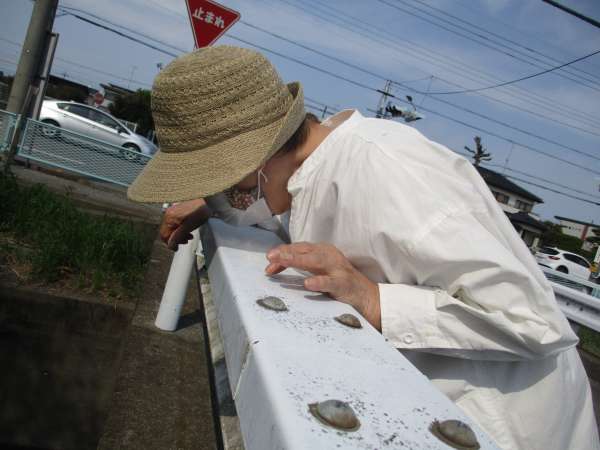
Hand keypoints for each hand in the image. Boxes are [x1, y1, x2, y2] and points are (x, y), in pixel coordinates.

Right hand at [160, 199, 210, 250]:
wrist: (207, 199)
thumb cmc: (199, 211)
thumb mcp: (188, 227)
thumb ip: (178, 236)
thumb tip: (170, 245)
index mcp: (169, 218)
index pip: (164, 235)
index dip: (170, 244)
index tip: (176, 248)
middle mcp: (169, 213)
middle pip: (168, 231)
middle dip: (176, 239)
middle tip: (186, 241)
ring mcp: (173, 211)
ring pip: (172, 227)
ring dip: (180, 234)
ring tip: (189, 235)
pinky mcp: (178, 209)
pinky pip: (176, 222)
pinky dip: (181, 227)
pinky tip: (189, 229)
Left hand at [266, 242, 380, 329]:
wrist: (365, 295)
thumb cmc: (337, 280)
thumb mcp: (317, 270)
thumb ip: (299, 265)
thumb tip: (273, 265)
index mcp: (321, 250)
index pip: (298, 247)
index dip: (282, 253)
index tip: (268, 262)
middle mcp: (329, 255)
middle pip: (305, 250)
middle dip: (286, 252)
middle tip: (270, 256)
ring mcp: (337, 268)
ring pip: (315, 261)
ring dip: (298, 260)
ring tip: (284, 261)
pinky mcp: (343, 283)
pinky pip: (330, 282)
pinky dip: (318, 282)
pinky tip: (307, 283)